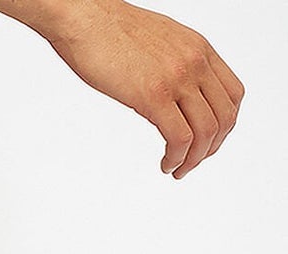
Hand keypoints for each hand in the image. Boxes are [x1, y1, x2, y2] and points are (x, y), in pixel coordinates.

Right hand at [40, 0, 244, 177]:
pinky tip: (165, 163)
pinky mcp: (153, 96)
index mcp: (199, 48)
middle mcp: (195, 62)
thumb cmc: (108, 31)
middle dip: (211, 148)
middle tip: (192, 162)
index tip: (206, 141)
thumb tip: (168, 86)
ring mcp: (177, 79)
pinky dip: (177, 158)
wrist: (86, 19)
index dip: (224, 124)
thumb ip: (172, 63)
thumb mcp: (157, 43)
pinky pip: (179, 137)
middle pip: (224, 116)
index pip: (232, 93)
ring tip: (178, 169)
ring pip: (206, 131)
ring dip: (195, 159)